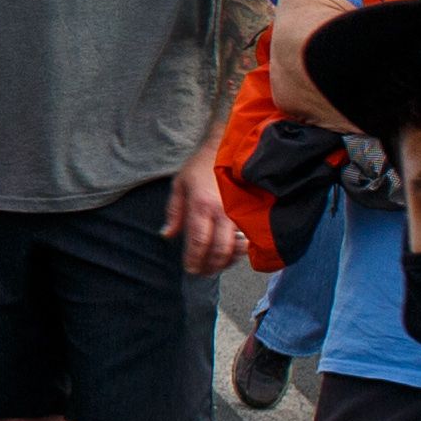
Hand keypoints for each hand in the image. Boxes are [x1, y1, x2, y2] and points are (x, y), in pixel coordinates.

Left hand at [166, 152, 238, 275]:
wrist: (228, 147)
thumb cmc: (201, 166)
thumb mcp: (179, 184)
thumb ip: (174, 212)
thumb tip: (167, 236)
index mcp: (201, 206)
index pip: (198, 242)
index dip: (194, 260)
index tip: (190, 269)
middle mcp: (222, 212)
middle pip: (219, 251)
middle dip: (210, 267)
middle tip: (203, 272)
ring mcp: (241, 214)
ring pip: (237, 248)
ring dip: (226, 262)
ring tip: (216, 266)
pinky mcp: (253, 213)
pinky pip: (250, 239)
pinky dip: (242, 251)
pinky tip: (233, 254)